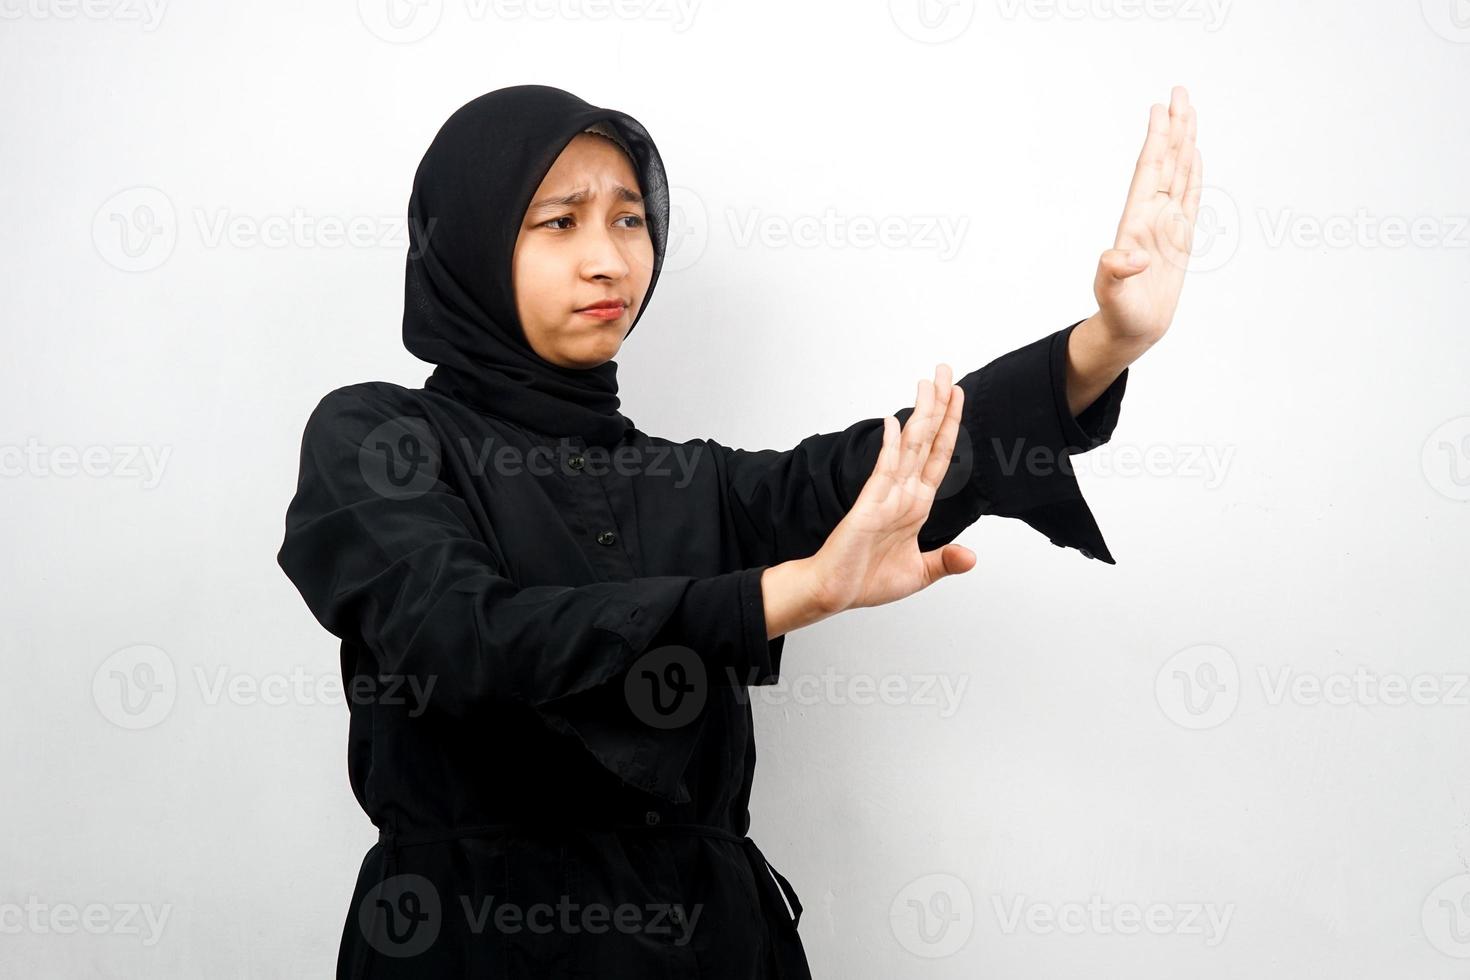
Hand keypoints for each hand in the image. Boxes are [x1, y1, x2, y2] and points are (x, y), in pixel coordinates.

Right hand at [806, 365, 977, 613]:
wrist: (833, 592)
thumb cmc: (866, 581)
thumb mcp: (918, 573)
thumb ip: (944, 561)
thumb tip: (971, 557)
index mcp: (917, 505)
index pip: (939, 455)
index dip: (951, 425)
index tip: (958, 396)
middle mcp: (903, 493)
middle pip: (926, 439)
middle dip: (939, 405)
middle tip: (945, 370)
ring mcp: (886, 496)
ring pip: (909, 446)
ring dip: (922, 414)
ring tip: (929, 382)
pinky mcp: (869, 505)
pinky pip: (884, 471)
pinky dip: (890, 447)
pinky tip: (896, 423)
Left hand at [1091, 85, 1202, 348]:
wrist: (1131, 331)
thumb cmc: (1120, 314)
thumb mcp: (1113, 295)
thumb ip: (1114, 274)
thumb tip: (1126, 258)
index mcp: (1137, 223)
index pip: (1150, 172)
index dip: (1156, 140)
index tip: (1159, 108)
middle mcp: (1151, 217)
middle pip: (1166, 162)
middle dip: (1173, 127)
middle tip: (1179, 90)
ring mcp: (1166, 225)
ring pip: (1179, 173)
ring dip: (1185, 143)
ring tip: (1190, 110)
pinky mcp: (1180, 238)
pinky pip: (1190, 197)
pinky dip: (1194, 173)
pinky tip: (1196, 154)